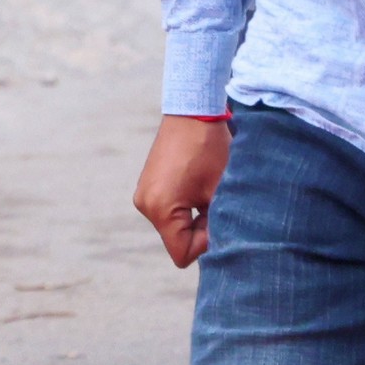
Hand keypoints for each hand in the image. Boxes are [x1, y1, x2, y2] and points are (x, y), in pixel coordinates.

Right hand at [134, 113, 230, 267]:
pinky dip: (185, 206)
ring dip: (194, 217)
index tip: (217, 215)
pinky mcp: (148, 186)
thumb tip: (221, 251)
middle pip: (177, 241)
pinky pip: (168, 211)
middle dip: (200, 229)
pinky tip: (196, 184)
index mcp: (160, 209)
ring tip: (205, 189)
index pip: (183, 254)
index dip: (206, 242)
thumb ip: (218, 226)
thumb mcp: (220, 191)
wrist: (193, 110)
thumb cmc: (210, 149)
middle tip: (214, 200)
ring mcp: (143, 195)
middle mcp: (145, 205)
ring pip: (174, 227)